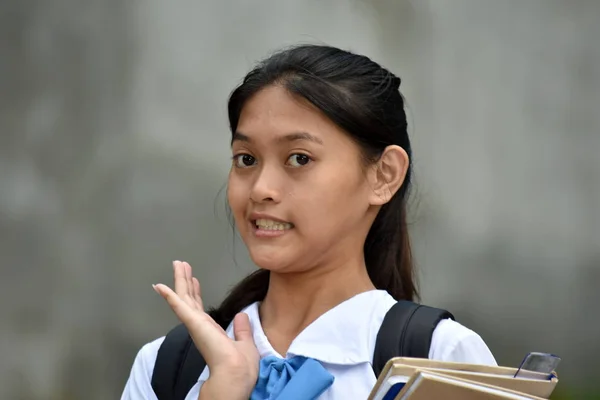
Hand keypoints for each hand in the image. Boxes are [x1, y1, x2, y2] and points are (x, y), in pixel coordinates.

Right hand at [153, 261, 258, 399]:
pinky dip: (169, 295)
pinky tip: (160, 286)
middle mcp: (200, 326)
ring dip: (180, 280)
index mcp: (211, 331)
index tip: (194, 280)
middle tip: (181, 265)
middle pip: (189, 298)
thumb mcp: (245, 343)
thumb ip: (242, 329)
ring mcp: (195, 324)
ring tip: (178, 264)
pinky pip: (179, 306)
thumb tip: (242, 316)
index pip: (200, 308)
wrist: (236, 374)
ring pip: (184, 297)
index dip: (196, 292)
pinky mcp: (194, 323)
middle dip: (185, 280)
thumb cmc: (241, 366)